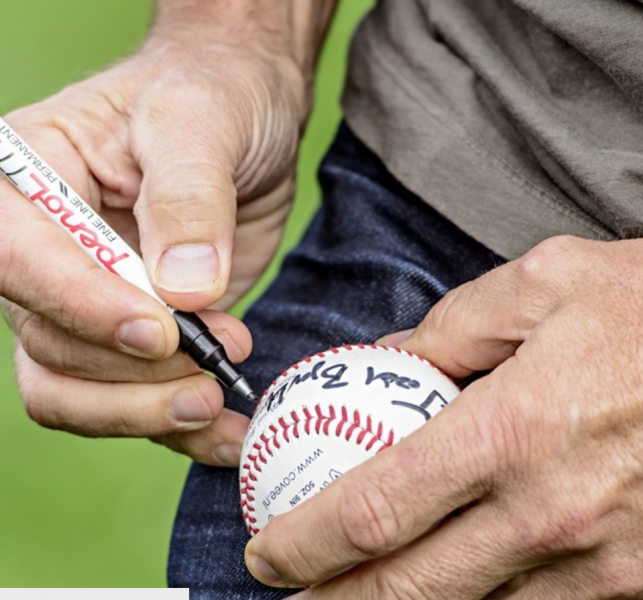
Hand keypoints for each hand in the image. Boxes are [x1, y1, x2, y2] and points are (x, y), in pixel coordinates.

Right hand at [2, 35, 305, 465]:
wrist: (252, 120)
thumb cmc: (215, 97)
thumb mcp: (201, 122)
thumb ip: (189, 199)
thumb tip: (183, 293)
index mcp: (31, 182)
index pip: (17, 259)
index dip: (80, 307)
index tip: (163, 332)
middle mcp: (47, 251)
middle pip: (47, 342)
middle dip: (133, 372)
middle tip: (215, 367)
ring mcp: (90, 300)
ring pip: (76, 390)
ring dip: (147, 411)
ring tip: (221, 400)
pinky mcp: (140, 334)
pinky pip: (134, 400)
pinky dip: (177, 428)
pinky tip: (226, 435)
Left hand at [244, 189, 642, 597]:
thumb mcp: (542, 282)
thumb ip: (450, 327)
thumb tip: (389, 359)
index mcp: (514, 430)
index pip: (375, 510)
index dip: (303, 543)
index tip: (266, 551)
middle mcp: (553, 513)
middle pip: (411, 589)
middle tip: (293, 595)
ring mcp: (608, 566)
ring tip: (366, 596)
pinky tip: (469, 591)